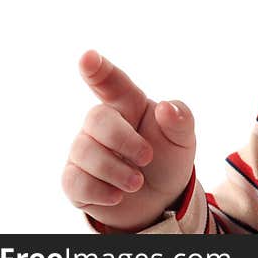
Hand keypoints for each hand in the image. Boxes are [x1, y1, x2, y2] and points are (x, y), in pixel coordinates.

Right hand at [61, 51, 196, 231]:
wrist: (160, 200)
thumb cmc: (168, 158)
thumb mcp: (183, 139)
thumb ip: (180, 119)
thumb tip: (166, 108)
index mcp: (128, 104)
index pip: (110, 81)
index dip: (98, 68)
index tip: (88, 57)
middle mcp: (102, 122)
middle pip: (97, 119)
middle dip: (123, 141)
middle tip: (147, 158)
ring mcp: (84, 149)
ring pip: (84, 152)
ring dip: (117, 171)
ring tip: (137, 183)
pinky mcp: (74, 178)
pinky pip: (75, 181)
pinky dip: (100, 191)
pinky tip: (117, 195)